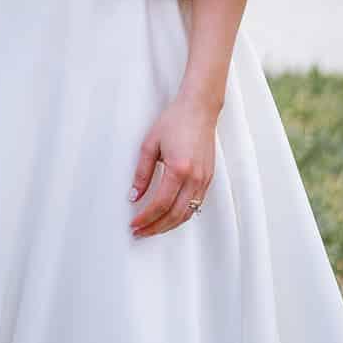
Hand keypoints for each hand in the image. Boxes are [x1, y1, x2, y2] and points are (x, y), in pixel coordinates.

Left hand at [128, 92, 217, 239]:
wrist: (199, 110)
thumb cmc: (174, 122)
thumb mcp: (150, 144)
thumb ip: (142, 173)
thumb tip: (133, 196)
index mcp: (178, 169)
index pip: (160, 204)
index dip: (146, 218)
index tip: (134, 224)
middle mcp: (194, 178)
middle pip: (175, 215)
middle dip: (155, 227)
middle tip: (140, 232)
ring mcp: (204, 180)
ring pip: (187, 214)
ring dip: (168, 225)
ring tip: (152, 229)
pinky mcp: (209, 179)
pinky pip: (195, 205)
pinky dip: (181, 216)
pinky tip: (169, 217)